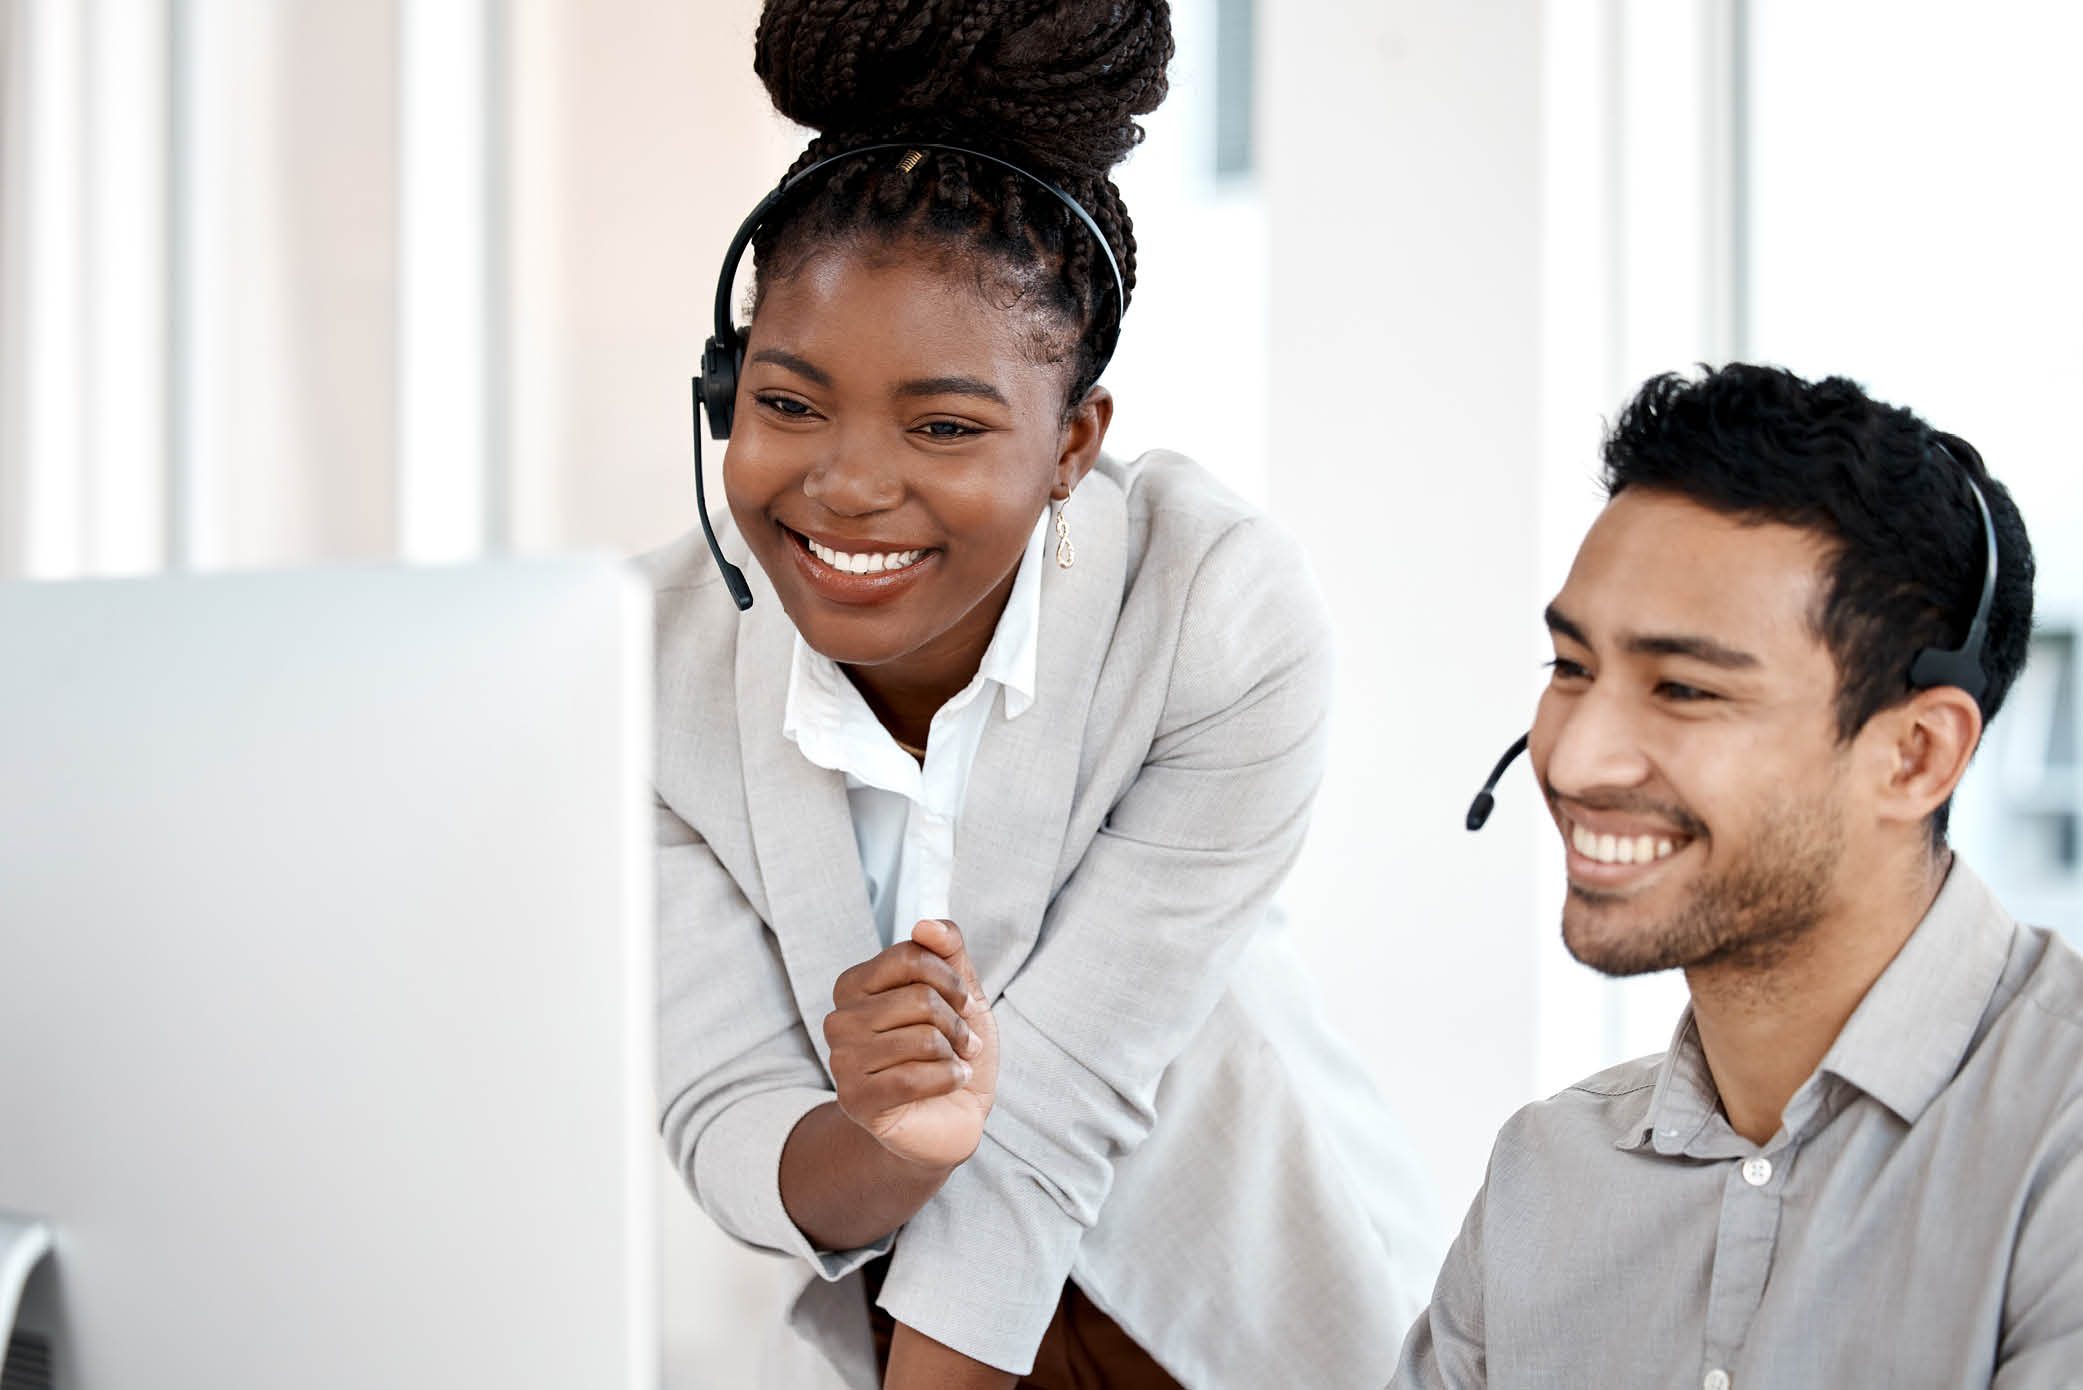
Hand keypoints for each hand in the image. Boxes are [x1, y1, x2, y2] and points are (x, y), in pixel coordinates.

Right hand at [824, 919, 998, 1169]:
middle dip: (957, 1022)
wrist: (950, 1117)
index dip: (950, 978)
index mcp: (855, 985)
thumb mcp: (959, 993)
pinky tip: (950, 1082)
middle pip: (919, 998)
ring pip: (923, 1038)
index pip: (910, 955)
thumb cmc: (951, 1050)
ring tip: (954, 1063)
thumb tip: (926, 923)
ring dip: (955, 1053)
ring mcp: (842, 1061)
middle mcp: (839, 1019)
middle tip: (963, 1042)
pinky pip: (915, 1077)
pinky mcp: (856, 1100)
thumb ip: (948, 951)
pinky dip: (949, 1079)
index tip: (963, 1001)